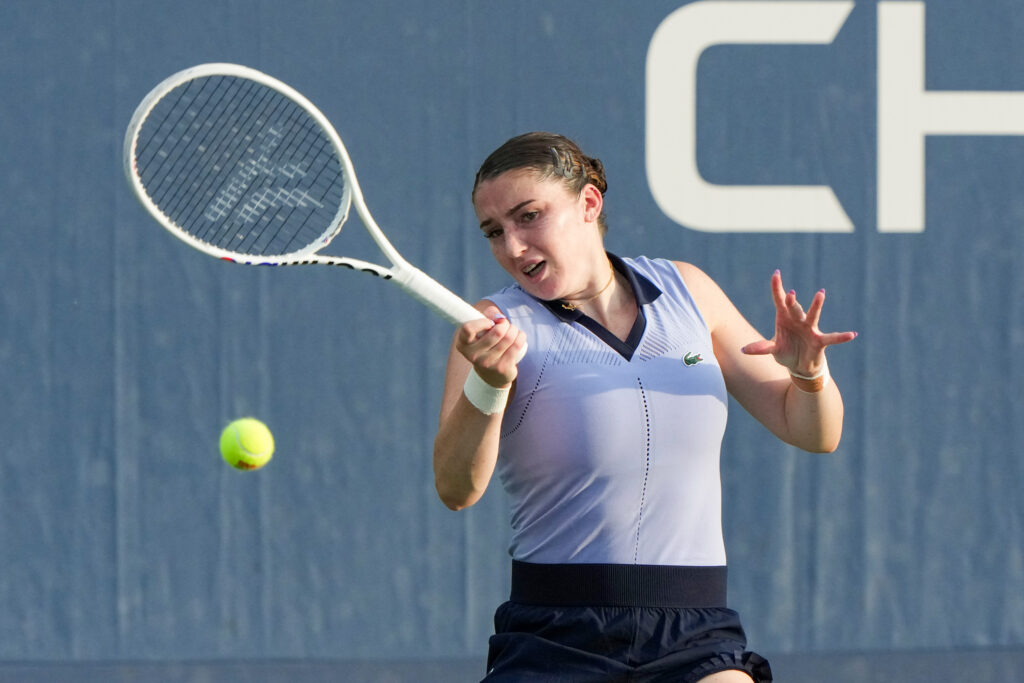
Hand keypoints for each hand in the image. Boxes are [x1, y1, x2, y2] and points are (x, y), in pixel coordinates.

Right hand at [454, 306, 526, 387]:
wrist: (491, 374)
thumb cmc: (486, 344)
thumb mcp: (481, 330)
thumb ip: (487, 315)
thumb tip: (499, 317)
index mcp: (463, 344)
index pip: (468, 328)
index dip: (482, 322)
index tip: (490, 322)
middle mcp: (473, 355)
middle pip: (497, 332)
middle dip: (505, 324)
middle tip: (504, 325)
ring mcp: (488, 363)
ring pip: (508, 337)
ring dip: (514, 329)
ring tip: (512, 331)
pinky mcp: (502, 368)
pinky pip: (516, 345)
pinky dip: (521, 336)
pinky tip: (519, 336)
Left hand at [741, 270, 856, 375]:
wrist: (800, 365)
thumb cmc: (787, 351)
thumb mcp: (773, 350)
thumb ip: (761, 348)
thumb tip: (743, 350)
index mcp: (784, 318)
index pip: (780, 300)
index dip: (777, 288)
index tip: (775, 273)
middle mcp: (798, 320)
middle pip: (794, 308)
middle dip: (792, 302)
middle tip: (790, 294)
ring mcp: (809, 329)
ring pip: (813, 315)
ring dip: (816, 305)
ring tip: (820, 293)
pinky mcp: (819, 341)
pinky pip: (832, 338)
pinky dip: (841, 337)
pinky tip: (852, 334)